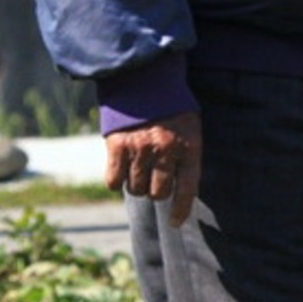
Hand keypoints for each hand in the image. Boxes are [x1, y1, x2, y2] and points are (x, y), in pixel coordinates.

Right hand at [106, 111, 204, 227]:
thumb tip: (177, 190)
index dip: (180, 209)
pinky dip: (115, 180)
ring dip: (136, 184)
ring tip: (138, 167)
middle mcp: (166, 150)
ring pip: (135, 188)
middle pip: (158, 192)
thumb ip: (184, 156)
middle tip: (152, 177)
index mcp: (189, 146)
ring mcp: (140, 148)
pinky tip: (120, 168)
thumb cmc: (170, 107)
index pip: (188, 188)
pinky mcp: (117, 146)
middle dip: (154, 190)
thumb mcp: (189, 127)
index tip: (174, 223)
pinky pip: (113, 181)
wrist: (144, 79)